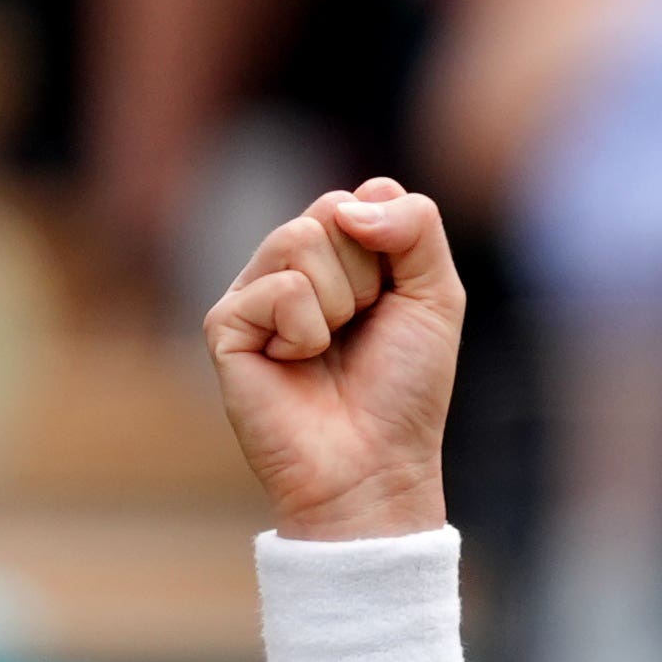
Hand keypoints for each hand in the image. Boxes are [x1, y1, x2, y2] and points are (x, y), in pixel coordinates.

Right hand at [203, 178, 467, 538]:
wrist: (374, 464)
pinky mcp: (224, 324)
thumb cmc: (405, 388)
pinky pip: (279, 289)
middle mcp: (290, 264)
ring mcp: (253, 291)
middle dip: (369, 277)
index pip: (364, 197)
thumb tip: (349, 203)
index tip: (397, 302)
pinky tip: (296, 364)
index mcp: (338, 252)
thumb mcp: (437, 297)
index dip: (396, 248)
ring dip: (340, 304)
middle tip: (363, 331)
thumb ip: (416, 226)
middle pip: (331, 211)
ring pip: (300, 240)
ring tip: (330, 350)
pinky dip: (306, 332)